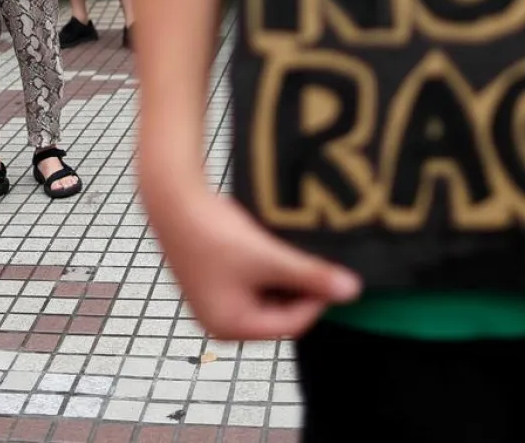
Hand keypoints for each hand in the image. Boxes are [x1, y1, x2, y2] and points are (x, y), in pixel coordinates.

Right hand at [149, 191, 360, 339]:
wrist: (173, 198)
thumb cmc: (213, 233)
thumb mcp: (269, 257)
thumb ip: (311, 275)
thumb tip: (352, 291)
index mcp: (230, 326)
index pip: (292, 325)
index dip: (317, 299)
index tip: (333, 273)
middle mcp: (219, 321)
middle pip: (279, 312)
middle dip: (298, 287)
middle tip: (311, 257)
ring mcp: (214, 301)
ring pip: (267, 294)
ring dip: (282, 274)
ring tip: (286, 247)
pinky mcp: (213, 280)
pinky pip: (252, 281)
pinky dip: (265, 266)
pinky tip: (268, 243)